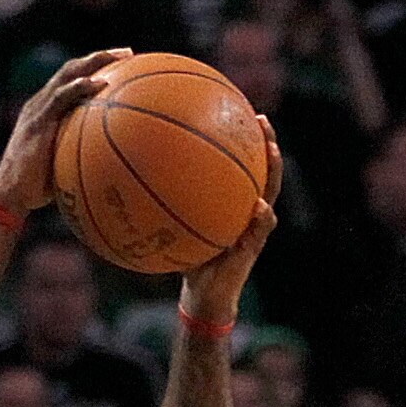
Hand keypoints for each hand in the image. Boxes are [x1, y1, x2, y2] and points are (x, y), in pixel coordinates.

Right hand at [0, 49, 126, 213]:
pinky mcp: (37, 121)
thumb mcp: (63, 169)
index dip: (94, 69)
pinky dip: (79, 87)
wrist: (10, 195)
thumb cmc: (36, 191)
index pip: (71, 80)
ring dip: (93, 62)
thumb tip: (112, 170)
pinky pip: (60, 98)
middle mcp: (41, 103)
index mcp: (45, 110)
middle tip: (127, 53)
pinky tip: (99, 83)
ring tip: (118, 57)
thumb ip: (81, 159)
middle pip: (72, 69)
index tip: (121, 65)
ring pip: (67, 74)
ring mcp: (38, 109)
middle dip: (100, 57)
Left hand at [176, 118, 281, 329]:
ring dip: (274, 172)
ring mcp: (254, 228)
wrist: (204, 296)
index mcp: (232, 202)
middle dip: (266, 144)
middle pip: (263, 171)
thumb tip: (131, 178)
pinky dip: (262, 218)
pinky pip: (260, 229)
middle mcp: (248, 210)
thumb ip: (164, 206)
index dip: (241, 139)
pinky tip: (260, 206)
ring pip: (271, 194)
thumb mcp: (173, 230)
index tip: (236, 109)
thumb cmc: (187, 261)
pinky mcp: (253, 248)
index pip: (241, 165)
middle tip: (261, 119)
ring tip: (273, 151)